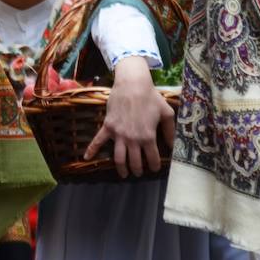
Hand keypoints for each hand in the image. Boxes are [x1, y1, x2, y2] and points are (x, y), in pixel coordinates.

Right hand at [85, 56, 175, 177]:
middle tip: (139, 173)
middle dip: (138, 170)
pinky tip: (86, 158)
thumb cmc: (151, 97)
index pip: (152, 158)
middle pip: (134, 162)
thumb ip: (170, 132)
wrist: (132, 84)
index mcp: (148, 137)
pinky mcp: (108, 127)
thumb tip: (172, 147)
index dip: (154, 166)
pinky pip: (98, 140)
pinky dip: (91, 150)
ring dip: (121, 168)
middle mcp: (132, 139)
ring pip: (118, 157)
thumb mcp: (167, 114)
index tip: (155, 168)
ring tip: (124, 174)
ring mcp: (118, 134)